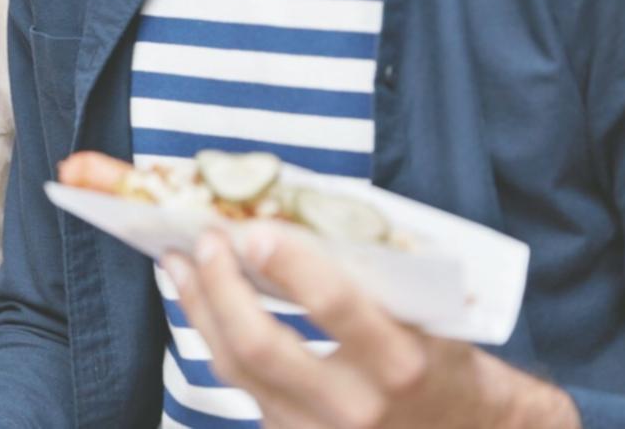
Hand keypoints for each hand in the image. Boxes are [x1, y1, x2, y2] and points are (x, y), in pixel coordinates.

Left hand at [162, 227, 579, 428]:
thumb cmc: (445, 363)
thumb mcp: (430, 317)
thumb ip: (370, 277)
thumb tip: (295, 216)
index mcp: (400, 363)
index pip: (334, 307)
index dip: (289, 264)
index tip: (252, 229)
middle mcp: (355, 409)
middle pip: (259, 346)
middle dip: (219, 287)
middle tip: (204, 240)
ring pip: (235, 370)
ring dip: (200, 309)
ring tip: (179, 263)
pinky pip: (241, 388)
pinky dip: (216, 339)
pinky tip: (201, 304)